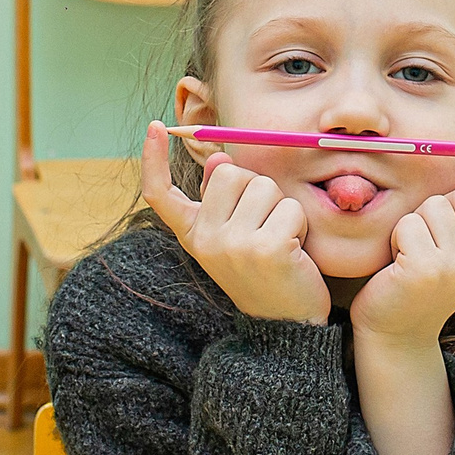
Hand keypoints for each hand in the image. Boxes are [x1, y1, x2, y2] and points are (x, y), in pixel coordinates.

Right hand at [139, 121, 327, 323]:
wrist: (286, 326)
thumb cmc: (264, 274)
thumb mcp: (236, 237)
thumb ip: (224, 198)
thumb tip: (219, 159)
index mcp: (193, 235)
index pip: (160, 194)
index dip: (153, 159)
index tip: (155, 128)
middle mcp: (206, 240)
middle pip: (231, 173)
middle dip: (257, 190)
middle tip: (265, 227)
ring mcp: (233, 245)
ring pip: (264, 187)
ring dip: (282, 208)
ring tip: (281, 241)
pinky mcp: (266, 249)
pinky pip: (291, 208)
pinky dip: (300, 225)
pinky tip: (295, 253)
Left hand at [349, 142, 454, 347]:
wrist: (396, 333)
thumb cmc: (418, 285)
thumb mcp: (451, 253)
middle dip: (437, 210)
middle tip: (427, 247)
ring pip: (433, 205)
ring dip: (414, 225)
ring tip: (411, 258)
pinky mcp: (427, 269)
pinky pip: (409, 224)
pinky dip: (397, 239)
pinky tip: (398, 266)